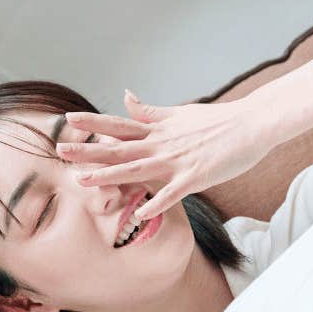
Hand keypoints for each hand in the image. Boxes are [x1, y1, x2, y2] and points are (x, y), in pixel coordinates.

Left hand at [59, 90, 286, 222]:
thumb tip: (126, 97)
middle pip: (118, 147)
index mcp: (158, 129)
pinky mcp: (196, 176)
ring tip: (83, 182)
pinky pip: (172, 193)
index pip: (119, 125)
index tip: (68, 119)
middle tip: (60, 151)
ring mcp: (177, 160)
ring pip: (137, 168)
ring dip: (109, 176)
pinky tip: (139, 214)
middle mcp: (162, 143)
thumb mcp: (178, 113)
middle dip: (88, 151)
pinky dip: (156, 203)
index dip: (93, 123)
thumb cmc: (217, 121)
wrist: (252, 124)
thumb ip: (150, 111)